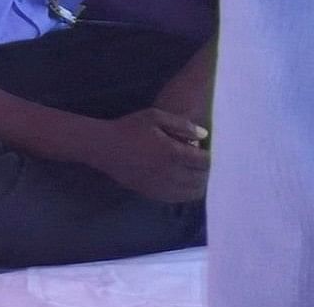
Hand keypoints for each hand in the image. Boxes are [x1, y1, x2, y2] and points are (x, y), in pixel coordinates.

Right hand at [90, 107, 211, 203]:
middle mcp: (172, 173)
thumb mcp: (155, 116)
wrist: (104, 147)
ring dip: (199, 183)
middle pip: (202, 178)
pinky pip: (179, 198)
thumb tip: (204, 135)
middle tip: (202, 162)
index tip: (206, 150)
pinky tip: (184, 183)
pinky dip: (187, 192)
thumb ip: (182, 125)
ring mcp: (163, 186)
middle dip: (206, 170)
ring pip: (193, 192)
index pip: (205, 161)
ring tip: (195, 173)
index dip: (209, 156)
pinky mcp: (155, 194)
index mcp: (173, 153)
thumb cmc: (129, 127)